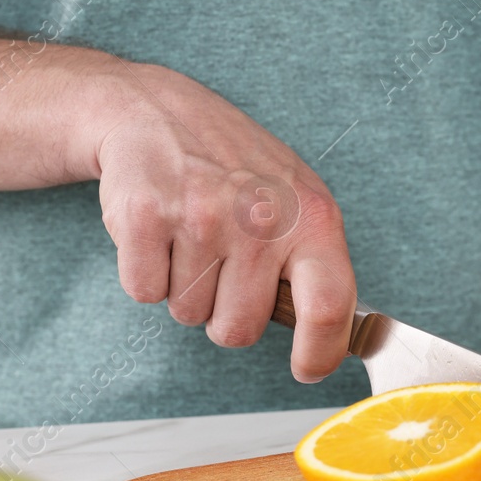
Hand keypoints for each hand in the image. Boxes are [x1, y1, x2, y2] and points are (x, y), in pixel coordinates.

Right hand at [90, 63, 355, 381]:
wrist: (157, 111)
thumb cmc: (236, 168)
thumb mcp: (298, 200)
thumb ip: (317, 264)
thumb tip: (336, 338)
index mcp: (311, 216)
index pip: (327, 306)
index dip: (319, 352)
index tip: (307, 369)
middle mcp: (259, 217)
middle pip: (237, 329)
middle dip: (224, 312)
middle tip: (221, 266)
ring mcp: (201, 216)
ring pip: (187, 314)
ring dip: (184, 289)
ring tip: (189, 238)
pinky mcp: (146, 216)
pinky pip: (144, 292)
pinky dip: (145, 273)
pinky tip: (158, 232)